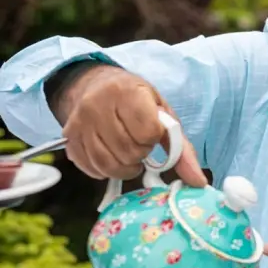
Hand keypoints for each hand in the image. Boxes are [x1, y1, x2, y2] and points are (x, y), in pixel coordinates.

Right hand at [59, 64, 205, 185]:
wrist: (95, 85)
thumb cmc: (137, 100)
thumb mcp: (163, 114)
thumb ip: (182, 149)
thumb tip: (198, 183)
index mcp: (126, 92)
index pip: (147, 131)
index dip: (153, 137)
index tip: (151, 131)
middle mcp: (97, 106)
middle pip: (128, 151)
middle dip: (140, 153)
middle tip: (140, 142)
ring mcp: (79, 124)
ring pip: (108, 164)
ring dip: (125, 166)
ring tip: (129, 151)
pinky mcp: (69, 140)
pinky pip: (91, 168)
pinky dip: (106, 170)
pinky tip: (112, 155)